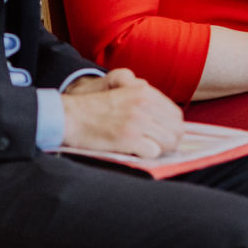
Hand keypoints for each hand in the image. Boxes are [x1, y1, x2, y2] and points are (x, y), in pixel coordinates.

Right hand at [60, 68, 185, 157]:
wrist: (71, 116)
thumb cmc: (95, 108)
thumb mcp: (124, 93)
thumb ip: (145, 100)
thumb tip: (168, 119)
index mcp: (145, 92)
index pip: (175, 114)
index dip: (173, 128)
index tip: (165, 136)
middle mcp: (144, 104)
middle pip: (176, 129)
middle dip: (171, 141)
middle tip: (159, 147)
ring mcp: (137, 121)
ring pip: (168, 141)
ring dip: (160, 149)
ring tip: (147, 149)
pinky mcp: (128, 138)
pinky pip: (153, 152)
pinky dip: (147, 155)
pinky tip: (136, 152)